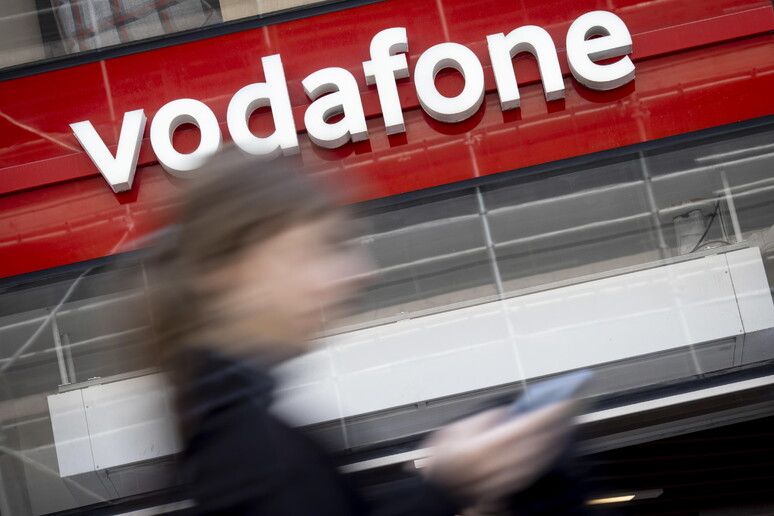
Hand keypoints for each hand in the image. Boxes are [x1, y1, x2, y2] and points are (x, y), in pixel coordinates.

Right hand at [421, 401, 576, 504]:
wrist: (440, 490)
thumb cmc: (443, 460)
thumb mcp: (456, 430)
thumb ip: (484, 420)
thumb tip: (507, 414)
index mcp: (485, 448)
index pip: (528, 427)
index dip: (549, 413)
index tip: (564, 400)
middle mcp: (499, 466)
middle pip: (540, 442)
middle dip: (558, 423)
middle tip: (571, 406)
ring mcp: (507, 478)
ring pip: (542, 456)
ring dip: (557, 437)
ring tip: (566, 420)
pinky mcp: (511, 486)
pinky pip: (537, 467)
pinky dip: (548, 452)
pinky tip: (553, 441)